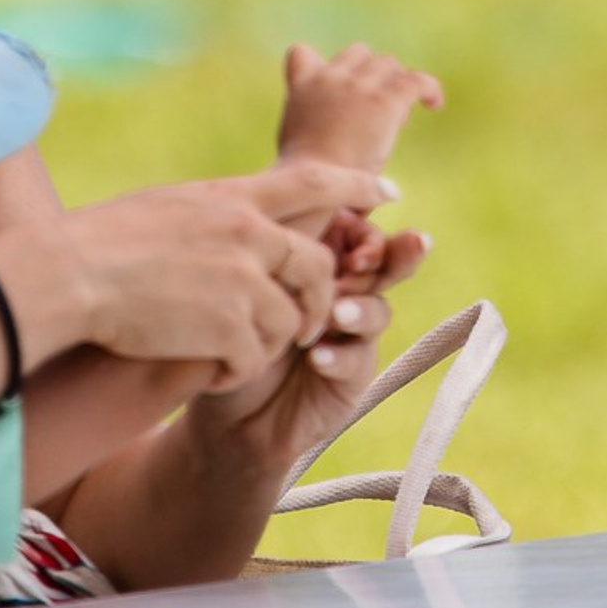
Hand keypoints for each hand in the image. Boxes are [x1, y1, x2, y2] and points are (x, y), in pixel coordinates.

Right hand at [67, 163, 380, 387]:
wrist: (67, 275)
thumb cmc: (96, 241)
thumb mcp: (168, 206)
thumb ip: (215, 212)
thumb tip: (241, 220)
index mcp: (231, 197)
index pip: (312, 180)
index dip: (354, 185)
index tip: (386, 192)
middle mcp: (248, 232)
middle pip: (315, 266)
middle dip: (319, 299)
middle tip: (307, 323)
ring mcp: (243, 279)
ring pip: (288, 322)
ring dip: (265, 344)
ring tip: (226, 351)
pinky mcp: (231, 326)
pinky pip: (254, 358)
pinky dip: (232, 371)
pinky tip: (202, 369)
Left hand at [195, 215, 433, 475]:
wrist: (215, 408)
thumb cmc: (217, 333)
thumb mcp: (235, 283)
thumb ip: (260, 245)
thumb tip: (270, 200)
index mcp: (320, 257)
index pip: (359, 227)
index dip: (363, 223)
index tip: (357, 217)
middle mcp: (344, 290)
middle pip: (385, 262)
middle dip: (391, 255)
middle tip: (367, 258)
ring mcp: (352, 335)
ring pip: (378, 309)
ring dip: (361, 308)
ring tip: (338, 314)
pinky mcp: (352, 378)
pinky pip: (359, 361)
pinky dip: (340, 355)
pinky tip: (318, 356)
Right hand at [276, 43, 442, 189]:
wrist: (316, 187)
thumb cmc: (309, 177)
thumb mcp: (298, 139)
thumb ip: (315, 116)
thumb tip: (349, 118)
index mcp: (303, 86)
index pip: (302, 54)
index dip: (321, 67)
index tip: (337, 89)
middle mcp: (330, 78)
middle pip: (360, 55)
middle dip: (370, 76)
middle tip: (375, 111)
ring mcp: (357, 86)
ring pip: (388, 64)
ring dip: (395, 84)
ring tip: (397, 116)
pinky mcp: (384, 100)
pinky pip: (416, 80)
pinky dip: (429, 89)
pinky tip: (434, 105)